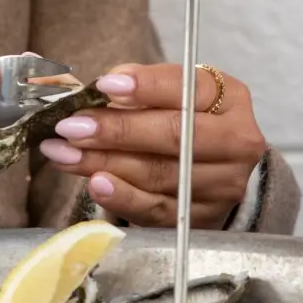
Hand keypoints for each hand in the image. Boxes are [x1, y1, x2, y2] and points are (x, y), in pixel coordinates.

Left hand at [37, 63, 268, 227]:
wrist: (212, 169)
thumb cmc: (183, 120)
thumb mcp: (170, 93)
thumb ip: (139, 85)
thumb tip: (104, 85)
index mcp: (230, 99)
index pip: (188, 89)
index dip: (145, 87)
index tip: (104, 87)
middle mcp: (237, 142)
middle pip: (174, 135)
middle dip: (117, 130)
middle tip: (72, 127)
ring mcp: (223, 184)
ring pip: (159, 173)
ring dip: (105, 162)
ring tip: (65, 153)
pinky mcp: (203, 217)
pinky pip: (157, 209)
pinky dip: (123, 197)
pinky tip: (95, 183)